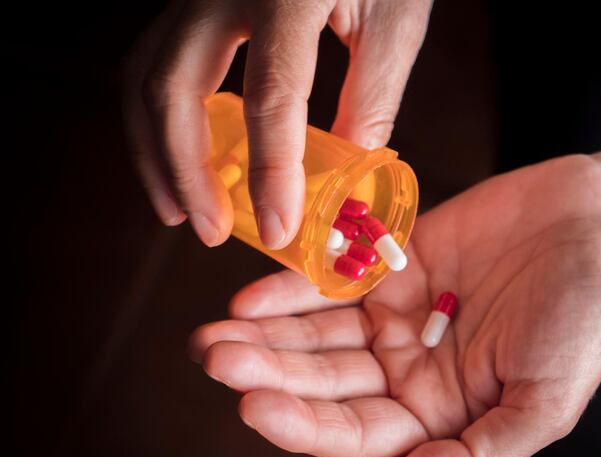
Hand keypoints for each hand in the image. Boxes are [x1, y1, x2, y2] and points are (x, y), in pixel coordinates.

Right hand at [123, 0, 431, 247]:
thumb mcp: (394, 21)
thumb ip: (370, 99)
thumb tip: (346, 179)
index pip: (272, 97)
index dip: (271, 173)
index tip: (279, 230)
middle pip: (175, 87)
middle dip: (185, 170)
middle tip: (209, 231)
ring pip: (146, 74)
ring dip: (154, 151)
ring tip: (176, 208)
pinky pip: (156, 61)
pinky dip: (162, 119)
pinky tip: (184, 157)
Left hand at [188, 155, 600, 456]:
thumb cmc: (588, 321)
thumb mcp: (546, 405)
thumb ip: (476, 456)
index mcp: (439, 415)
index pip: (357, 433)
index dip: (303, 426)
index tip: (255, 407)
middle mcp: (408, 369)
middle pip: (324, 382)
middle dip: (269, 374)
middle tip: (217, 361)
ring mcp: (396, 314)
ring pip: (318, 333)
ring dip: (266, 335)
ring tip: (215, 335)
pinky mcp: (394, 260)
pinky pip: (335, 276)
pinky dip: (296, 285)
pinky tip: (254, 293)